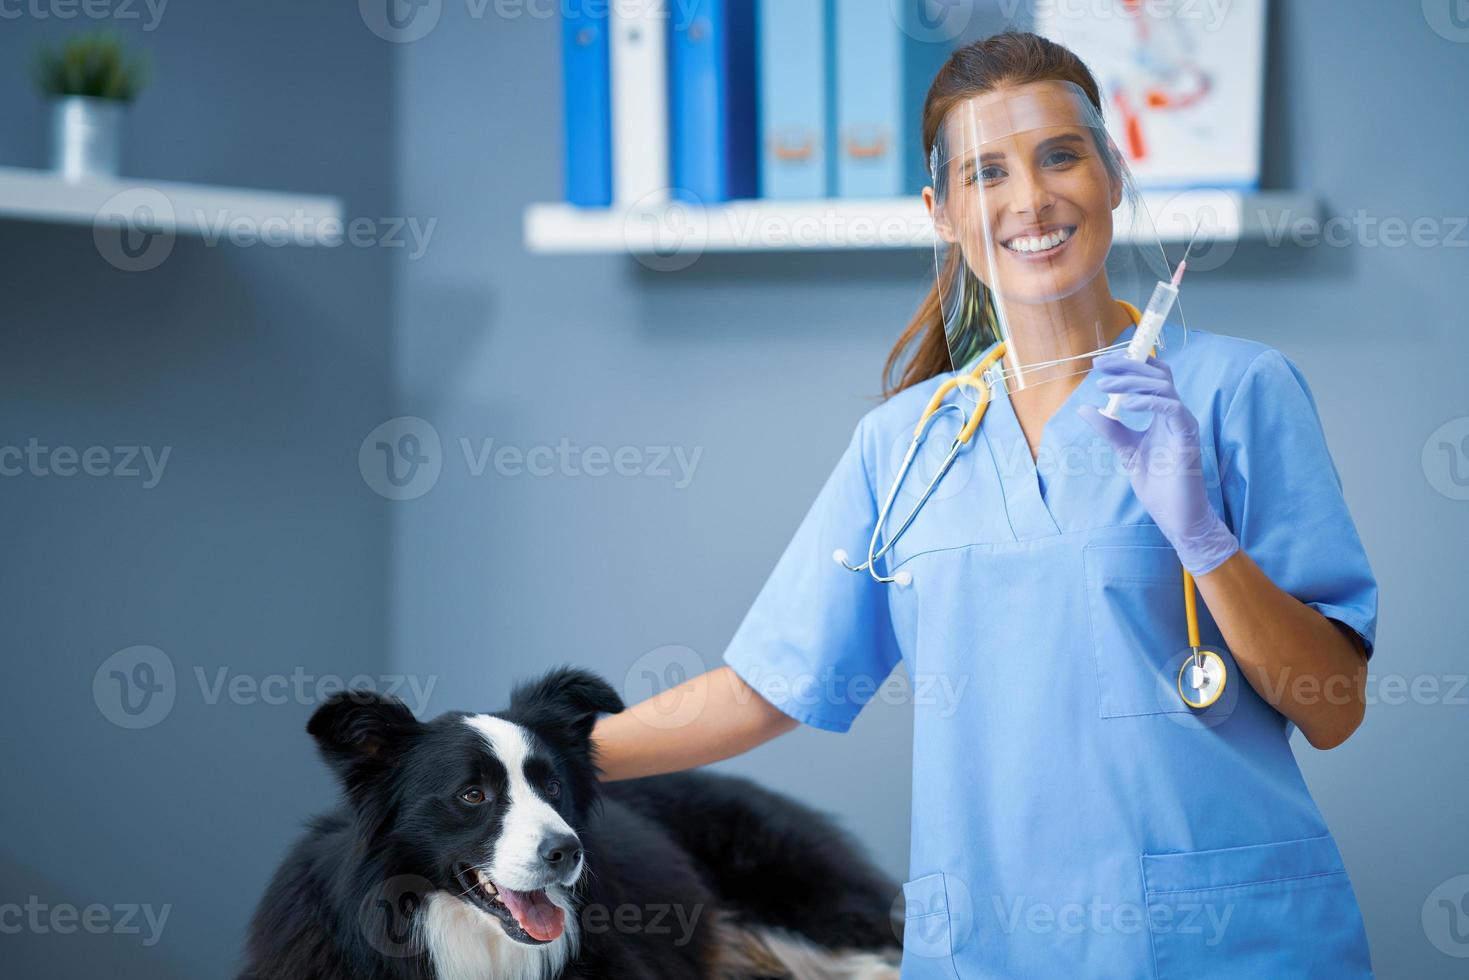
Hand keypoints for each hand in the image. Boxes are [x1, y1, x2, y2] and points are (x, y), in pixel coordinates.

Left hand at [1077, 352, 1238, 575]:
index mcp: (1163, 414)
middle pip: (1158, 375)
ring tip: (1105, 387)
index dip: (1127, 366)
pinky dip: (1149, 402)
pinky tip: (1126, 405)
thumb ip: (1109, 428)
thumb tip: (1084, 408)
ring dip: (1132, 382)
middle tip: (1099, 366)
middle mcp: (1176, 414)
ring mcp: (1184, 424)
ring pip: (1164, 387)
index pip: (1150, 378)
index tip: (1099, 364)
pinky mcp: (1188, 438)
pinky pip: (1173, 409)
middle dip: (1128, 365)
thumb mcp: (1126, 450)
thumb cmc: (1158, 484)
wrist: (1176, 515)